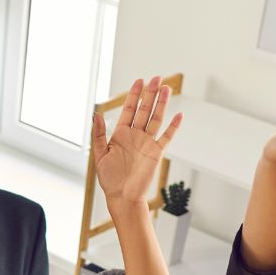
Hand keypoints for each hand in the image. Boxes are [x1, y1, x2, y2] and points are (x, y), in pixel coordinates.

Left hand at [92, 77, 181, 208]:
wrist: (122, 196)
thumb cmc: (109, 179)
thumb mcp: (99, 155)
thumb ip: (99, 134)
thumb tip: (96, 114)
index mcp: (121, 134)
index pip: (129, 109)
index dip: (134, 95)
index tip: (139, 81)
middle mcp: (135, 136)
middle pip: (145, 110)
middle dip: (150, 93)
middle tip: (156, 78)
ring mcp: (147, 143)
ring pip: (156, 119)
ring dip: (161, 104)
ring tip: (166, 88)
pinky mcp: (156, 153)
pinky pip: (167, 137)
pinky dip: (173, 127)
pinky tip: (178, 115)